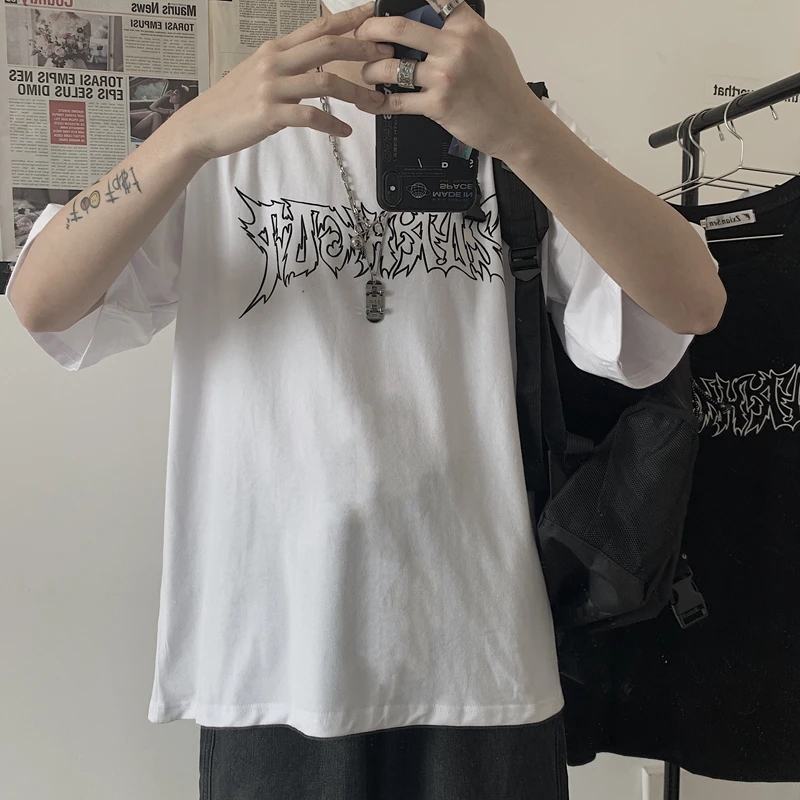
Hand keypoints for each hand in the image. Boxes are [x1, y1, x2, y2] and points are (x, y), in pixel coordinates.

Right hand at [170, 1, 391, 160]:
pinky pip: (310, 117)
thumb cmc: (233, 102)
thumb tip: (316, 62)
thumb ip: (288, 64)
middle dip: (362, 49)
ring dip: (355, 92)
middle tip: (386, 58)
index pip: (318, 26)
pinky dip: (332, 124)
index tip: (374, 14)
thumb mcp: (260, 72)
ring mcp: (272, 87)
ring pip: (325, 82)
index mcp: (275, 48)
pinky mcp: (270, 115)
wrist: (201, 125)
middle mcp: (275, 61)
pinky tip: (345, 131)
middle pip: (328, 46)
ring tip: (374, 102)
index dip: (349, 18)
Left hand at [356, 4, 538, 159]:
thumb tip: (435, 17)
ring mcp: (445, 77)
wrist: (517, 124)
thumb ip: (462, 29)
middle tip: (361, 34)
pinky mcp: (438, 106)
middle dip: (371, 29)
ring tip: (368, 72)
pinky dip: (378, 103)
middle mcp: (455, 47)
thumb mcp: (489, 44)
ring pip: (393, 67)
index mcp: (467, 26)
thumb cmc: (504, 87)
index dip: (399, 3)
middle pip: (399, 27)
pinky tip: (370, 100)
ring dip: (371, 69)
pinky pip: (398, 103)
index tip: (383, 8)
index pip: (428, 0)